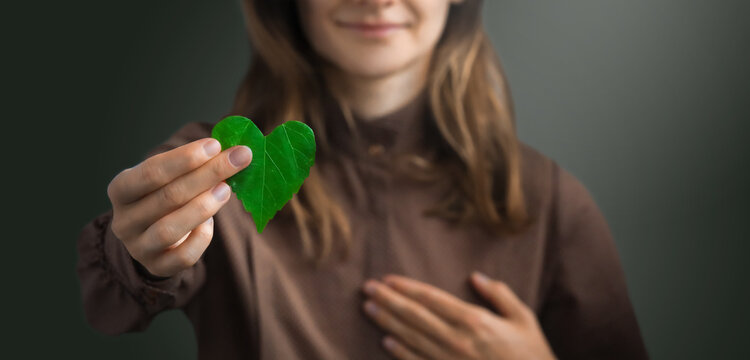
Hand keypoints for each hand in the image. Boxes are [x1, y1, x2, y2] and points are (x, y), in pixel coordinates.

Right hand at [107, 138, 251, 276]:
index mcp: (121, 190)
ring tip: (227, 189)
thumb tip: (231, 148)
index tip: (215, 145)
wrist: (152, 240)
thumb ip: (192, 164)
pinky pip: (184, 256)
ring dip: (203, 206)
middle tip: (238, 159)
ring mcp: (139, 247)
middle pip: (167, 197)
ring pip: (170, 229)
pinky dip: (202, 237)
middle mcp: (124, 220)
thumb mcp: (168, 178)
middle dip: (207, 175)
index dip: (184, 159)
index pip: (150, 172)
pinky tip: (211, 222)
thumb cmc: (164, 198)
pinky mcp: (158, 267)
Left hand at [361, 272, 556, 359]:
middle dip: (388, 300)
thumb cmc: (533, 355)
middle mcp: (457, 340)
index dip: (407, 288)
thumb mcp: (524, 319)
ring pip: (411, 338)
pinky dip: (400, 353)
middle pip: (414, 316)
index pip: (431, 299)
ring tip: (368, 308)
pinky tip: (386, 342)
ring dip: (387, 322)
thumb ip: (500, 294)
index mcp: (475, 320)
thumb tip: (475, 276)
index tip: (387, 279)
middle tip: (366, 288)